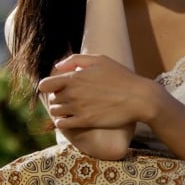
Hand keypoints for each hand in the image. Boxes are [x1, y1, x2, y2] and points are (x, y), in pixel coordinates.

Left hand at [38, 54, 154, 129]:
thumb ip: (75, 60)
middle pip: (51, 98)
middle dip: (58, 97)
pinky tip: (72, 118)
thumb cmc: (121, 77)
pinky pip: (62, 124)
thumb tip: (58, 67)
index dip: (48, 85)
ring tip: (72, 108)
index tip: (56, 87)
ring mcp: (78, 109)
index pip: (44, 84)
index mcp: (74, 77)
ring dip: (60, 110)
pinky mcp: (85, 122)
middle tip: (71, 97)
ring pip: (55, 112)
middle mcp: (73, 93)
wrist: (139, 98)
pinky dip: (63, 122)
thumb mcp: (100, 60)